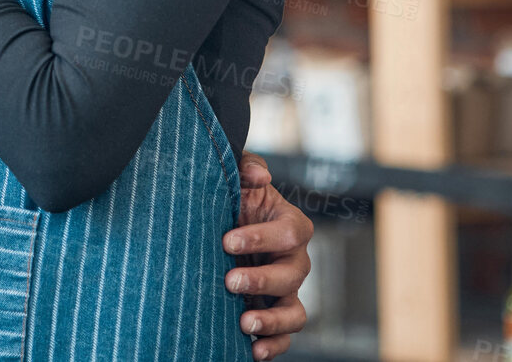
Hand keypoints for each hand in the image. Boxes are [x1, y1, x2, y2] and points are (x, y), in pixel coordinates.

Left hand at [222, 153, 310, 358]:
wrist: (215, 228)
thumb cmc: (230, 199)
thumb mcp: (236, 177)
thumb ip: (247, 167)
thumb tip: (260, 176)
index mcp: (289, 224)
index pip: (288, 233)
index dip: (260, 238)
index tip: (226, 241)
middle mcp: (294, 260)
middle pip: (293, 275)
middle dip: (261, 279)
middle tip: (229, 281)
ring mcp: (286, 290)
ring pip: (295, 312)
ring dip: (273, 320)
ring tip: (244, 322)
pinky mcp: (274, 313)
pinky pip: (285, 336)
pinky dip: (273, 345)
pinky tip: (252, 350)